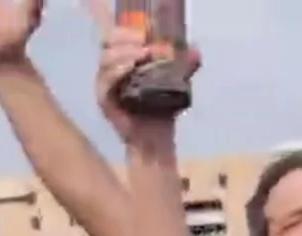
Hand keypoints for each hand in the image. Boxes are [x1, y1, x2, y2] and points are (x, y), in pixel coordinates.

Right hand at [86, 10, 200, 145]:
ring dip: (123, 54)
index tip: (145, 33)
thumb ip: (185, 67)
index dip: (127, 31)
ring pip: (105, 60)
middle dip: (126, 39)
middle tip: (144, 44)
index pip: (116, 38)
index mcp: (124, 61)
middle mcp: (111, 70)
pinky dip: (117, 71)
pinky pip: (105, 81)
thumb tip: (197, 51)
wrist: (157, 138)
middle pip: (108, 44)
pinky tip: (130, 68)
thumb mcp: (176, 84)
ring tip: (141, 55)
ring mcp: (105, 85)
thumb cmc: (163, 110)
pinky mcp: (104, 100)